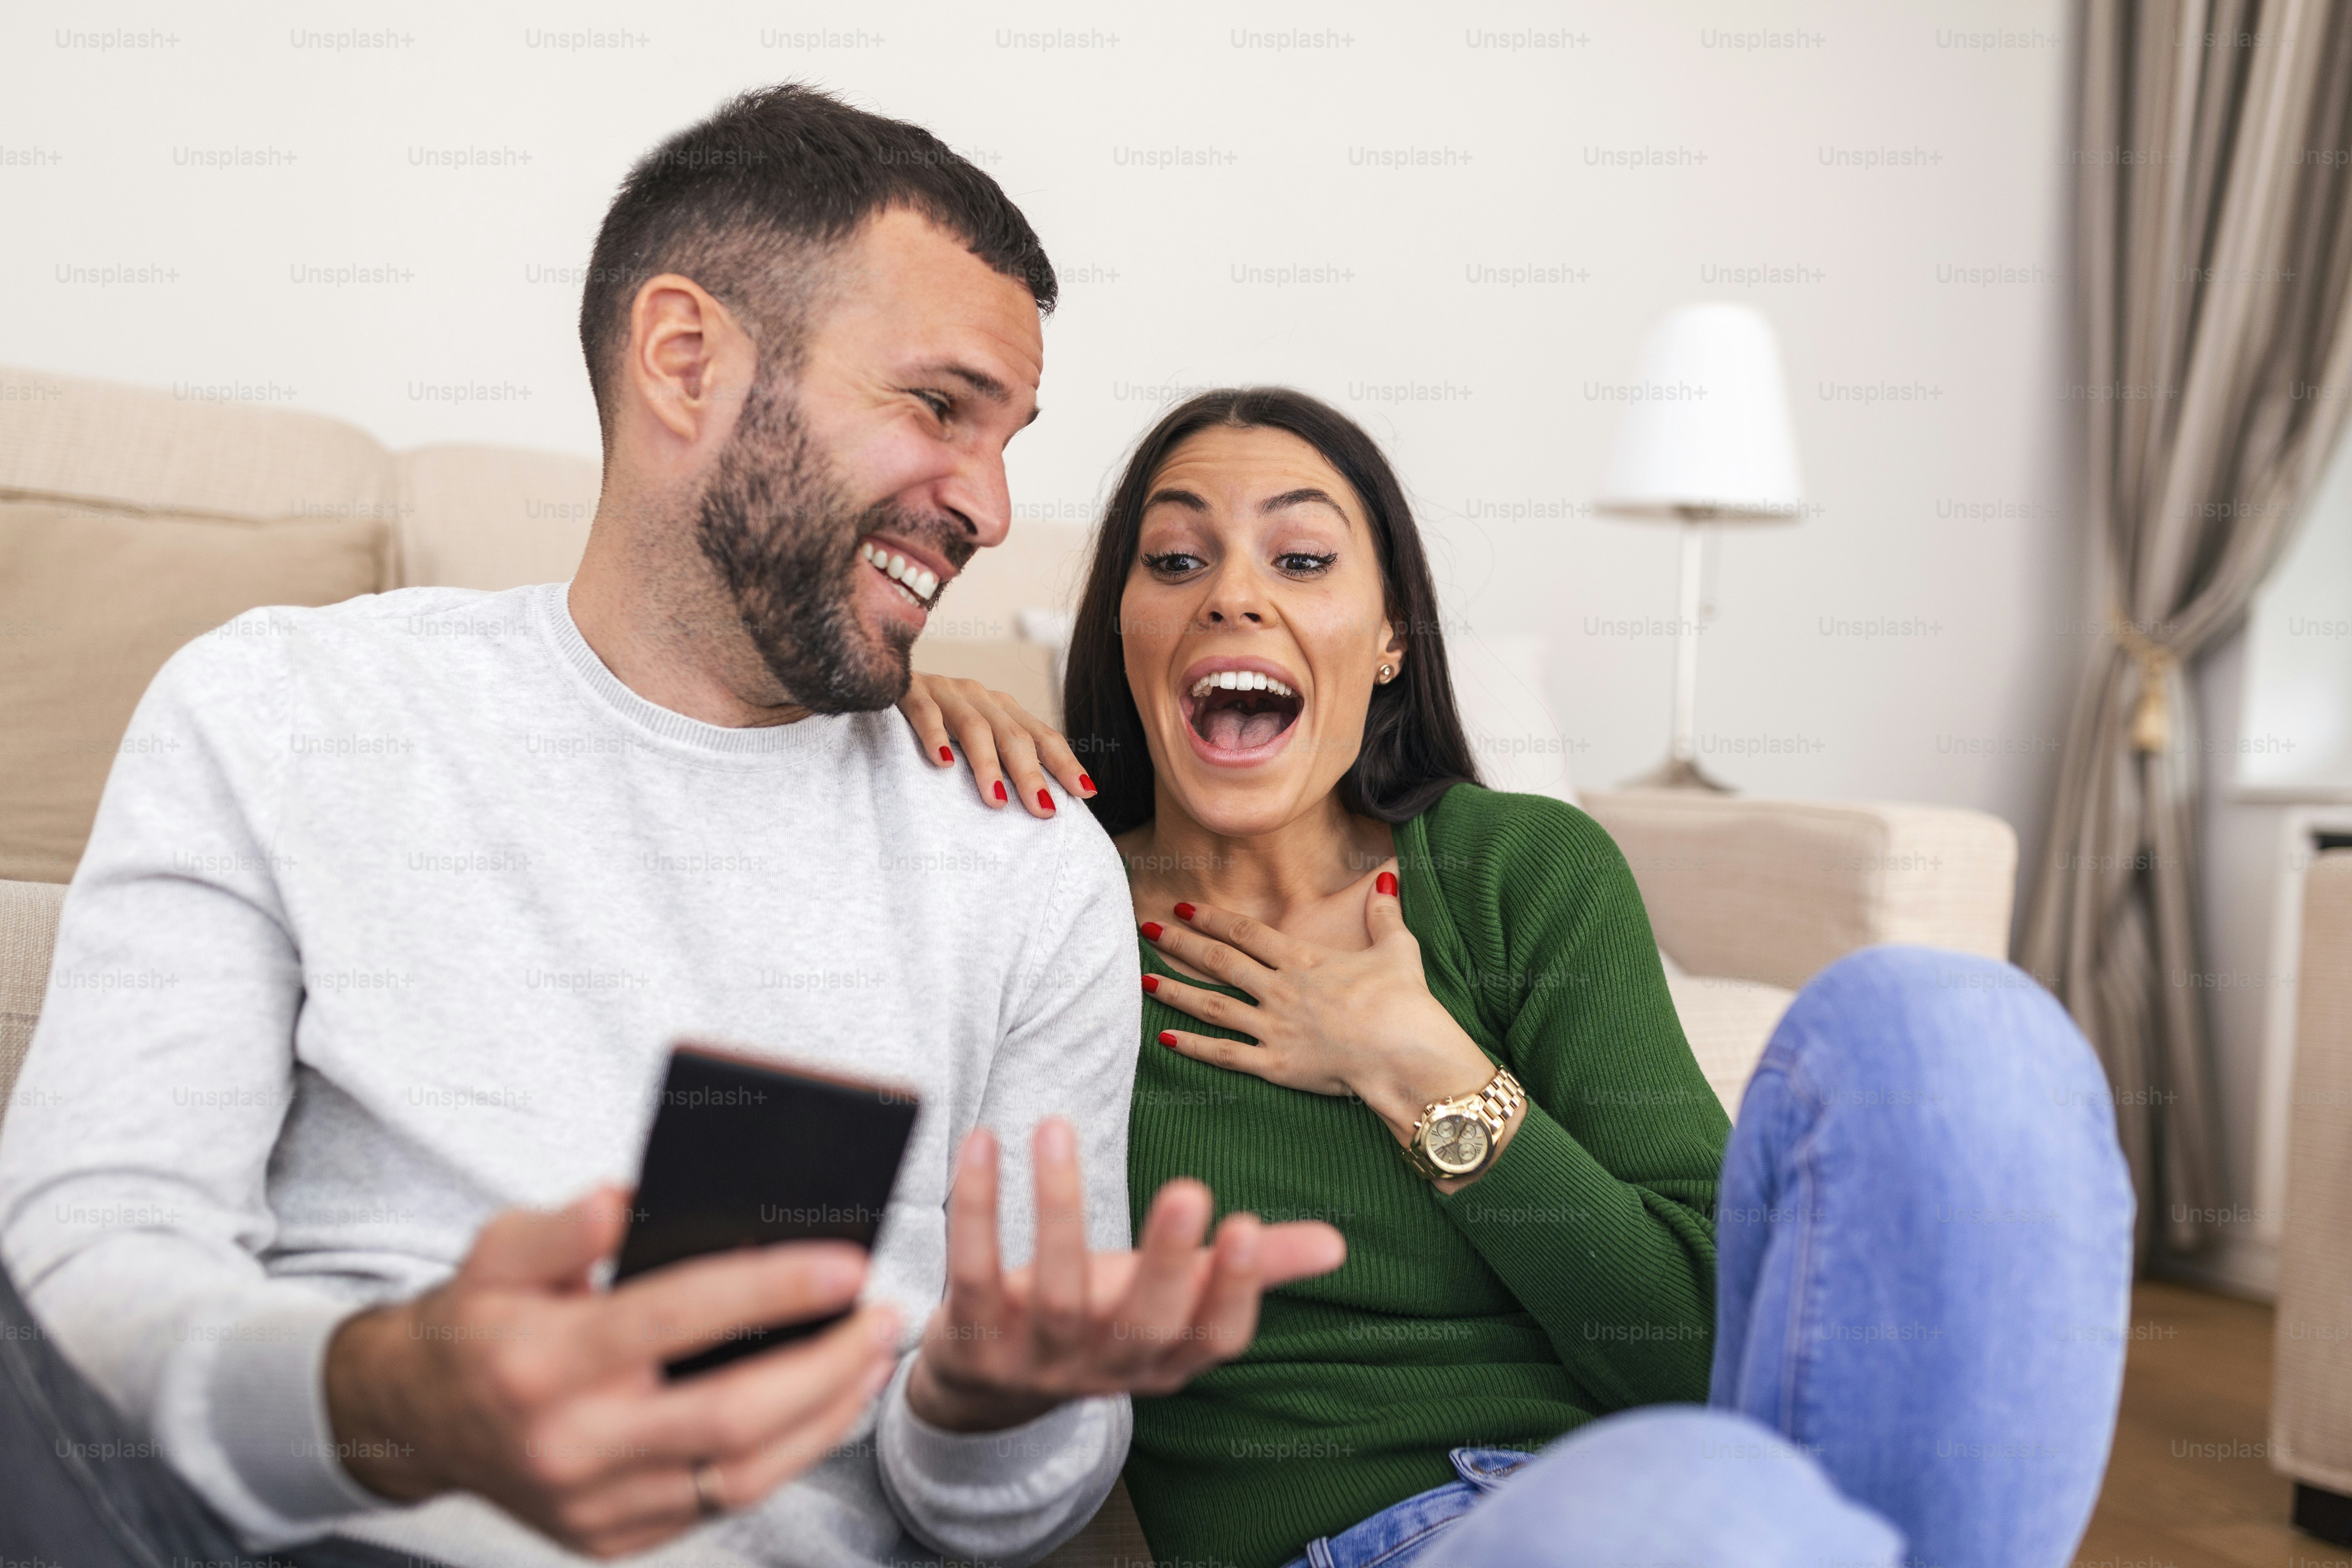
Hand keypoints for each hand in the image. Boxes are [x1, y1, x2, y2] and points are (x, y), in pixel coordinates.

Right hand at [324, 1187, 900, 1557]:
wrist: (413, 1421)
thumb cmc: (475, 1322)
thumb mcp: (495, 1252)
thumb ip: (562, 1227)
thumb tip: (627, 1199)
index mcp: (541, 1362)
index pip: (676, 1319)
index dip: (769, 1289)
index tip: (846, 1263)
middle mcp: (570, 1445)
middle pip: (728, 1414)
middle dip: (824, 1366)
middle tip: (884, 1314)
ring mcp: (593, 1505)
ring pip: (738, 1475)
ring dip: (822, 1417)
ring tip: (873, 1359)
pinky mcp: (612, 1539)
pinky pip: (720, 1503)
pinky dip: (784, 1457)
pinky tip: (825, 1409)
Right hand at [896, 671, 1093, 818]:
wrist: (875, 680)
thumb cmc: (929, 728)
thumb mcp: (971, 740)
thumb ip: (1000, 761)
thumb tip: (1037, 806)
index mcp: (1001, 708)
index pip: (1041, 735)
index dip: (1065, 762)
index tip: (1085, 793)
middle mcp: (979, 695)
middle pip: (1014, 735)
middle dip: (1031, 774)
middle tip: (1043, 811)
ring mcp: (945, 691)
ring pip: (975, 726)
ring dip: (988, 765)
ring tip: (996, 801)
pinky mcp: (910, 691)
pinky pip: (926, 712)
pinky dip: (935, 737)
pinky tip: (941, 764)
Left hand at [906, 1120, 1344, 1430]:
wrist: (989, 1382)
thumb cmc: (1104, 1316)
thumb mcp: (1176, 1296)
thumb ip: (1251, 1267)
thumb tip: (1336, 1243)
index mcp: (1166, 1356)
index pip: (1213, 1337)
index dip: (1233, 1290)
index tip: (1245, 1225)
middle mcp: (1106, 1365)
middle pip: (1143, 1322)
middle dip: (1167, 1259)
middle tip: (1189, 1188)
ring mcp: (1036, 1358)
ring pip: (1055, 1291)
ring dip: (1057, 1207)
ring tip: (1056, 1128)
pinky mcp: (971, 1339)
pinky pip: (972, 1272)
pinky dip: (976, 1208)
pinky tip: (985, 1143)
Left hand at [1142, 871, 1507, 1156]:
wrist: (1406, 1054)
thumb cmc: (1406, 1004)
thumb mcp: (1397, 950)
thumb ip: (1384, 914)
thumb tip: (1387, 878)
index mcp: (1304, 961)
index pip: (1246, 933)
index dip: (1212, 918)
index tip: (1183, 905)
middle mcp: (1281, 990)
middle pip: (1220, 962)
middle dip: (1180, 942)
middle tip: (1147, 927)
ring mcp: (1275, 1028)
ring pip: (1213, 1006)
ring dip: (1175, 991)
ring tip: (1142, 979)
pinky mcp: (1276, 1066)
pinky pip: (1226, 1055)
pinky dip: (1194, 1047)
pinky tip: (1165, 1037)